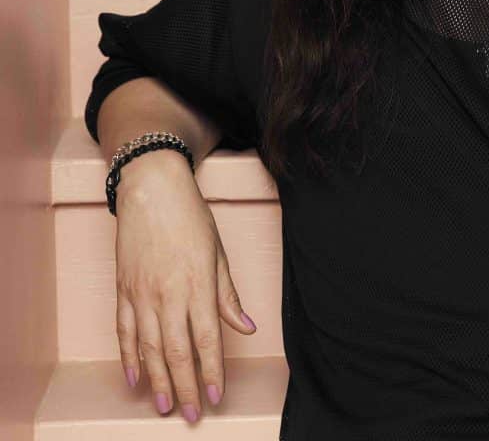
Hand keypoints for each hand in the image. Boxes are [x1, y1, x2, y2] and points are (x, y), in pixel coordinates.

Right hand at [112, 150, 256, 421]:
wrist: (151, 191)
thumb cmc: (191, 217)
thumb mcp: (218, 252)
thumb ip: (228, 295)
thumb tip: (248, 327)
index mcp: (198, 284)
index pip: (207, 339)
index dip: (212, 371)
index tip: (217, 396)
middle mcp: (169, 294)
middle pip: (177, 352)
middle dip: (186, 386)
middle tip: (193, 414)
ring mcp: (142, 294)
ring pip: (149, 349)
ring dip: (158, 381)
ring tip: (166, 405)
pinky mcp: (123, 291)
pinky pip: (125, 333)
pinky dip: (129, 358)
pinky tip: (135, 379)